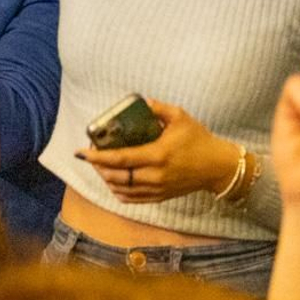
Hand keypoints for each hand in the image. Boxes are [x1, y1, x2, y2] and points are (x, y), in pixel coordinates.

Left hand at [78, 101, 241, 203]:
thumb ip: (157, 108)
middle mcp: (155, 175)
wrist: (218, 167)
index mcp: (157, 155)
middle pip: (116, 176)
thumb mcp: (180, 117)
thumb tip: (139, 101)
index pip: (120, 158)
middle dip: (98, 167)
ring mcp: (157, 189)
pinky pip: (133, 199)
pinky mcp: (161, 197)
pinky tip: (113, 182)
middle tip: (90, 155)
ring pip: (122, 189)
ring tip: (100, 166)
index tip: (81, 152)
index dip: (97, 157)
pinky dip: (118, 191)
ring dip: (106, 179)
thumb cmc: (199, 140)